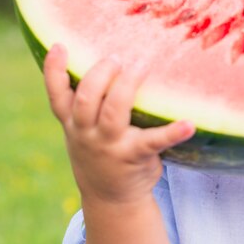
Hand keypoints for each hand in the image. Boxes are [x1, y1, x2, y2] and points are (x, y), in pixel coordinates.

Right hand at [43, 44, 193, 205]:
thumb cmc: (100, 150)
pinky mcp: (135, 156)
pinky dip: (173, 132)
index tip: (60, 45)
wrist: (110, 198)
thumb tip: (101, 56)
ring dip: (127, 87)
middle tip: (118, 57)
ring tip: (142, 65)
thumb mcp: (82, 130)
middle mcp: (86, 133)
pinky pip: (154, 142)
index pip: (57, 94)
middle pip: (86, 99)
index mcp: (72, 123)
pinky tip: (189, 124)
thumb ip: (83, 103)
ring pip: (113, 113)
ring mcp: (110, 146)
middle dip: (101, 74)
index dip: (54, 70)